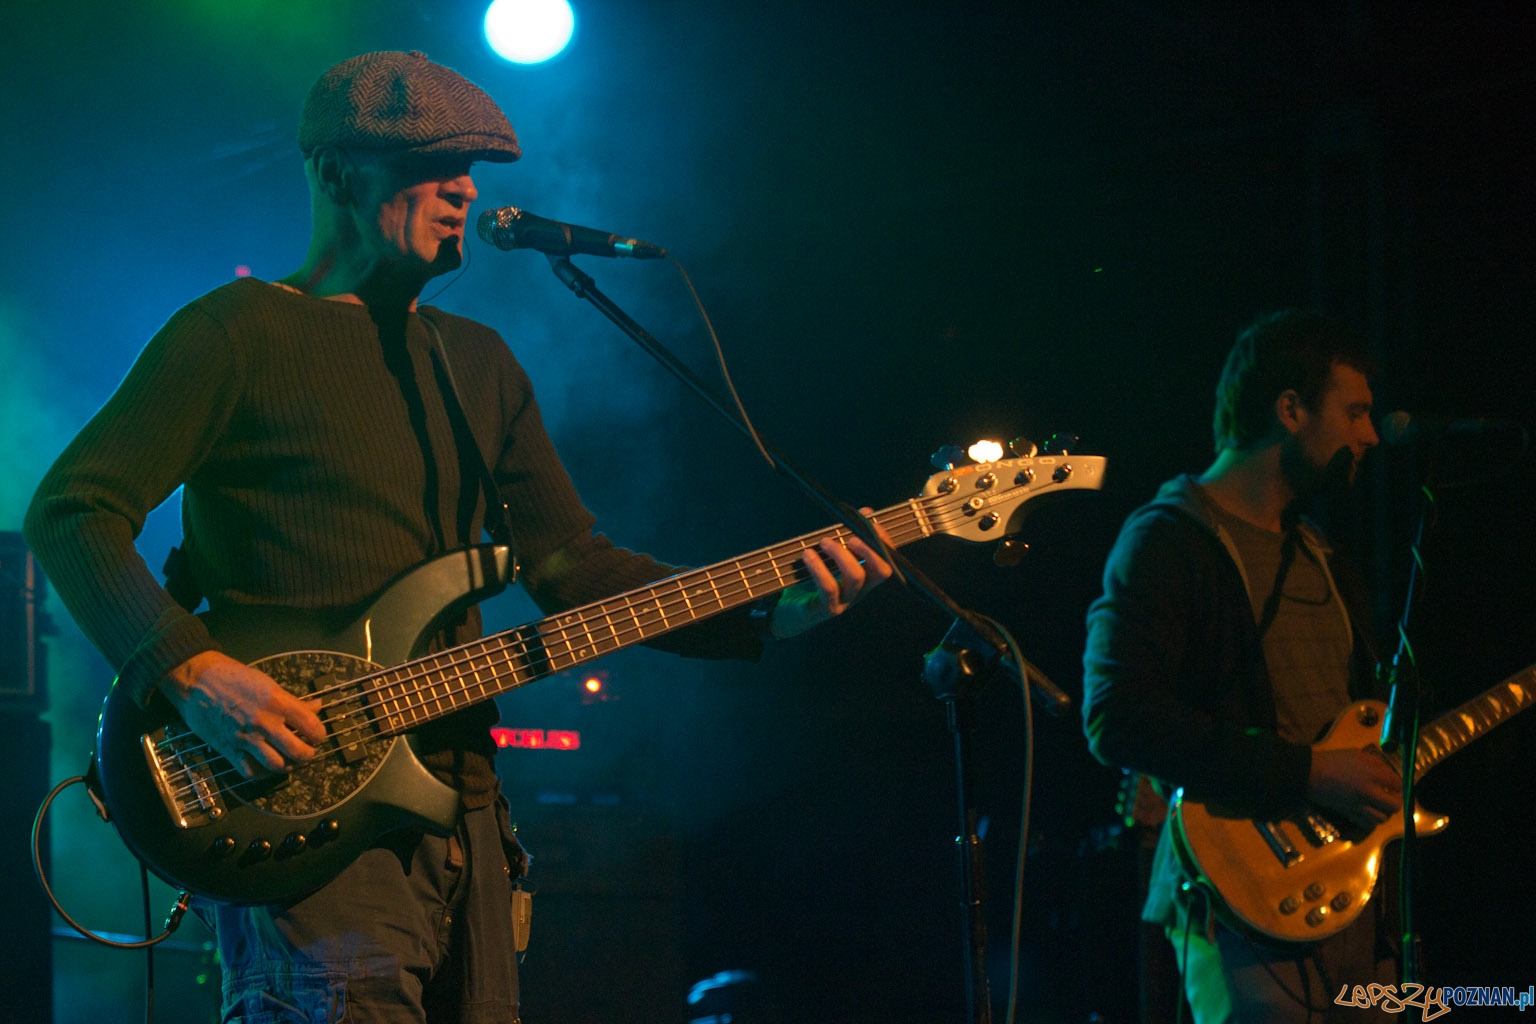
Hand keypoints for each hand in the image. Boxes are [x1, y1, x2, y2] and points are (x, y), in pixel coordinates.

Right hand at [158, 650, 327, 778]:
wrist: (198, 682)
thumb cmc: (234, 677)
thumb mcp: (269, 683)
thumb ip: (293, 701)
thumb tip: (316, 707)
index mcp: (278, 702)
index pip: (312, 726)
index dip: (319, 734)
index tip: (316, 735)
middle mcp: (265, 723)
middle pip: (299, 752)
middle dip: (307, 755)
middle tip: (305, 751)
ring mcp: (246, 738)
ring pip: (277, 766)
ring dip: (287, 766)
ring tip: (288, 760)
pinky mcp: (229, 749)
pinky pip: (251, 772)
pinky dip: (262, 773)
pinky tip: (266, 766)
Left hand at [767, 509, 894, 639]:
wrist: (788, 614)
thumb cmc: (810, 581)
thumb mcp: (829, 557)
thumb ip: (846, 535)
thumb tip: (867, 511)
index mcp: (863, 579)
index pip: (887, 561)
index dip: (885, 543)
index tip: (873, 524)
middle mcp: (858, 592)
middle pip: (880, 571)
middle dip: (869, 549)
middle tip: (850, 537)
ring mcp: (844, 602)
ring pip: (855, 577)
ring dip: (841, 554)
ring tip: (824, 542)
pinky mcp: (824, 609)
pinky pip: (828, 588)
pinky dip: (819, 568)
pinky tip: (807, 555)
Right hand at [1306, 746, 1400, 828]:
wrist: (1310, 773)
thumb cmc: (1333, 760)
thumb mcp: (1356, 754)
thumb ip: (1376, 763)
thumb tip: (1388, 773)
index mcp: (1372, 773)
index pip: (1397, 784)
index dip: (1397, 785)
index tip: (1392, 784)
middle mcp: (1370, 791)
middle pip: (1395, 805)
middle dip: (1395, 802)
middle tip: (1389, 797)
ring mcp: (1360, 805)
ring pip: (1383, 818)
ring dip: (1384, 813)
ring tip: (1379, 807)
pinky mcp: (1350, 814)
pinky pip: (1369, 825)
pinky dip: (1371, 821)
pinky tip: (1367, 813)